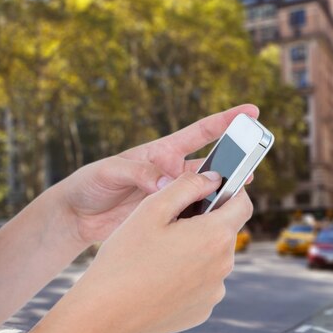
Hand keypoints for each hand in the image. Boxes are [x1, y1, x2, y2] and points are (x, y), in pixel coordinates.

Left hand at [57, 104, 258, 245]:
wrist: (78, 215)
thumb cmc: (91, 183)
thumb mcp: (112, 171)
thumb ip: (141, 174)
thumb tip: (168, 184)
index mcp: (163, 151)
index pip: (201, 132)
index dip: (227, 120)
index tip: (251, 112)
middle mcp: (173, 170)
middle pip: (212, 162)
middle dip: (235, 160)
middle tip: (254, 162)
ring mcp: (172, 194)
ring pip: (206, 190)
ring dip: (224, 191)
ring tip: (243, 193)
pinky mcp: (167, 215)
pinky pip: (192, 213)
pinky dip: (205, 215)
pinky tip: (216, 220)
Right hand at [61, 171, 252, 332]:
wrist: (106, 314)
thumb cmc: (125, 258)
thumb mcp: (152, 209)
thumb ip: (187, 185)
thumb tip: (212, 178)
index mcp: (215, 235)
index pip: (242, 204)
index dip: (231, 192)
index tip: (213, 190)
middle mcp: (224, 265)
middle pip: (224, 232)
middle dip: (205, 223)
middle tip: (170, 224)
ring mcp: (215, 291)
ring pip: (212, 258)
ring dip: (196, 250)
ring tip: (159, 255)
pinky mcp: (203, 310)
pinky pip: (202, 284)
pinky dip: (188, 277)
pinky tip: (159, 279)